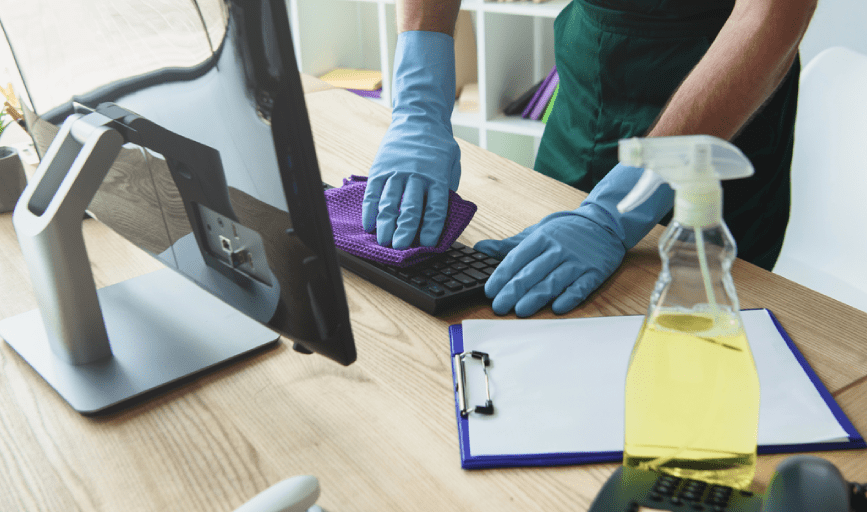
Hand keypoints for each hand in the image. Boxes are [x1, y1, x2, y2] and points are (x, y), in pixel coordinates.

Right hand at [362, 31, 460, 248]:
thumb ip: (447, 188)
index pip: (435, 207)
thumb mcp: (452, 164)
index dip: (431, 228)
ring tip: (383, 241)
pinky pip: (373, 192)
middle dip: (404, 230)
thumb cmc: (438, 146)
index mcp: (437, 177)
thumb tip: (441, 216)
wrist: (418, 118)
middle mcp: (416, 175)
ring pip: (389, 202)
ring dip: (385, 224)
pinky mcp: (380, 168)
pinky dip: (369, 209)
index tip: (427, 244)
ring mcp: (396, 172)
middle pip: (410, 207)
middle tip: (399, 248)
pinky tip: (368, 224)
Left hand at [475, 163, 673, 316]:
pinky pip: (580, 287)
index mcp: (541, 238)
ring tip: (520, 311)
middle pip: (532, 272)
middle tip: (499, 306)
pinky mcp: (594, 273)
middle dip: (513, 291)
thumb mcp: (536, 232)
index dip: (502, 275)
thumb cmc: (566, 231)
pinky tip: (558, 308)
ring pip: (553, 281)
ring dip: (536, 297)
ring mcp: (577, 262)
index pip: (517, 258)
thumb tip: (480, 248)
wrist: (605, 224)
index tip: (489, 290)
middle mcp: (558, 249)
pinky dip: (569, 297)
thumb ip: (509, 245)